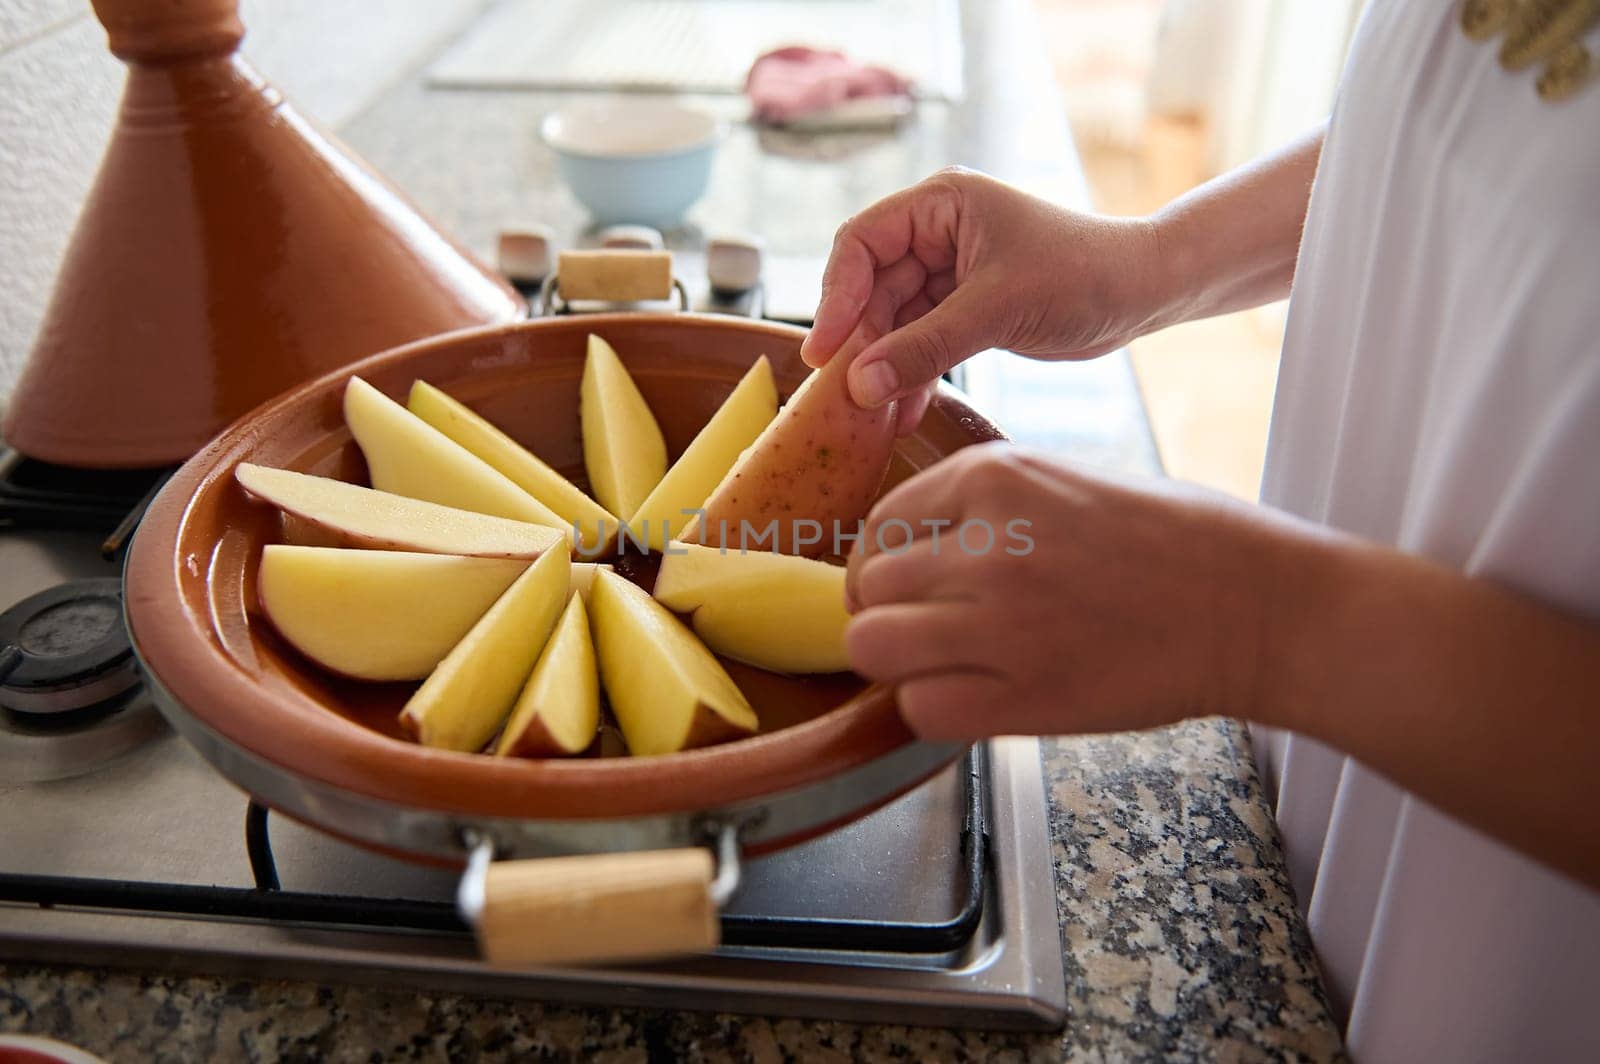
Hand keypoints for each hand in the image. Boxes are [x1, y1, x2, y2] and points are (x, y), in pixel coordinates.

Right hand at [801, 168, 1162, 432]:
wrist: (1143, 293)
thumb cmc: (1082, 274)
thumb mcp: (997, 310)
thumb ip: (924, 347)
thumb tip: (859, 386)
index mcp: (939, 205)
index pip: (860, 244)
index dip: (835, 297)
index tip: (823, 352)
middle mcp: (937, 233)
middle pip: (872, 291)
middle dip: (863, 345)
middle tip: (848, 398)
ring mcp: (949, 273)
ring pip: (894, 324)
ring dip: (885, 369)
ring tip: (872, 417)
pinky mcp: (965, 310)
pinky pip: (922, 345)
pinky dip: (913, 377)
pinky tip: (903, 415)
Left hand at [843, 443, 1299, 739]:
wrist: (1258, 605)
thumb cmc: (1178, 541)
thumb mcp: (1067, 479)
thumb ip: (986, 507)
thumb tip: (916, 547)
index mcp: (994, 477)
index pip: (881, 524)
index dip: (885, 563)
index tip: (905, 585)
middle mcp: (985, 545)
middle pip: (867, 589)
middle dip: (884, 612)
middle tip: (922, 631)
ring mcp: (1001, 621)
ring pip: (875, 648)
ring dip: (899, 663)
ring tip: (942, 665)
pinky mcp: (1026, 694)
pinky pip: (921, 708)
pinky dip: (935, 709)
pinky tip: (974, 697)